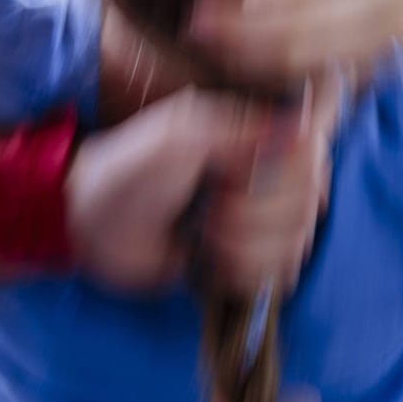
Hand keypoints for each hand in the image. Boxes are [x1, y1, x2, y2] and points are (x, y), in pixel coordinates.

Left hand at [67, 83, 339, 292]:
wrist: (92, 226)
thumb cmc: (128, 168)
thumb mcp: (180, 135)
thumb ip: (243, 127)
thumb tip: (305, 126)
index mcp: (257, 130)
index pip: (310, 151)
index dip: (281, 174)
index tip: (234, 177)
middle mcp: (271, 171)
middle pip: (307, 202)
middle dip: (255, 216)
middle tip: (210, 210)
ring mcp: (264, 217)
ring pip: (298, 242)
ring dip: (246, 247)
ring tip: (205, 236)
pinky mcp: (252, 260)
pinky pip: (283, 275)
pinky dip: (244, 273)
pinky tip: (213, 261)